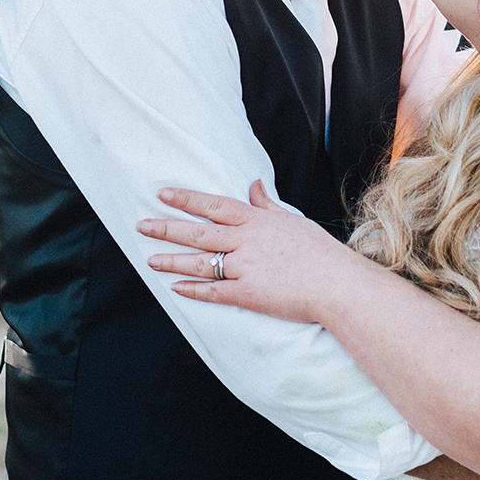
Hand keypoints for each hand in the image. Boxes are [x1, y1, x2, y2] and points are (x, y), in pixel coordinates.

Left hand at [138, 181, 360, 324]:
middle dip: (167, 228)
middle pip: (198, 231)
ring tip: (150, 260)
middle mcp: (246, 241)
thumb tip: (253, 185)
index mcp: (257, 221)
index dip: (186, 199)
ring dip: (172, 260)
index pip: (214, 205)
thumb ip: (267, 205)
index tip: (162, 194)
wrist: (337, 285)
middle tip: (141, 225)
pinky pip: (213, 292)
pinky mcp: (247, 294)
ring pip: (199, 262)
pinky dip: (192, 290)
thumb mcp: (293, 221)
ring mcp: (245, 268)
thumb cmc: (320, 253)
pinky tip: (175, 289)